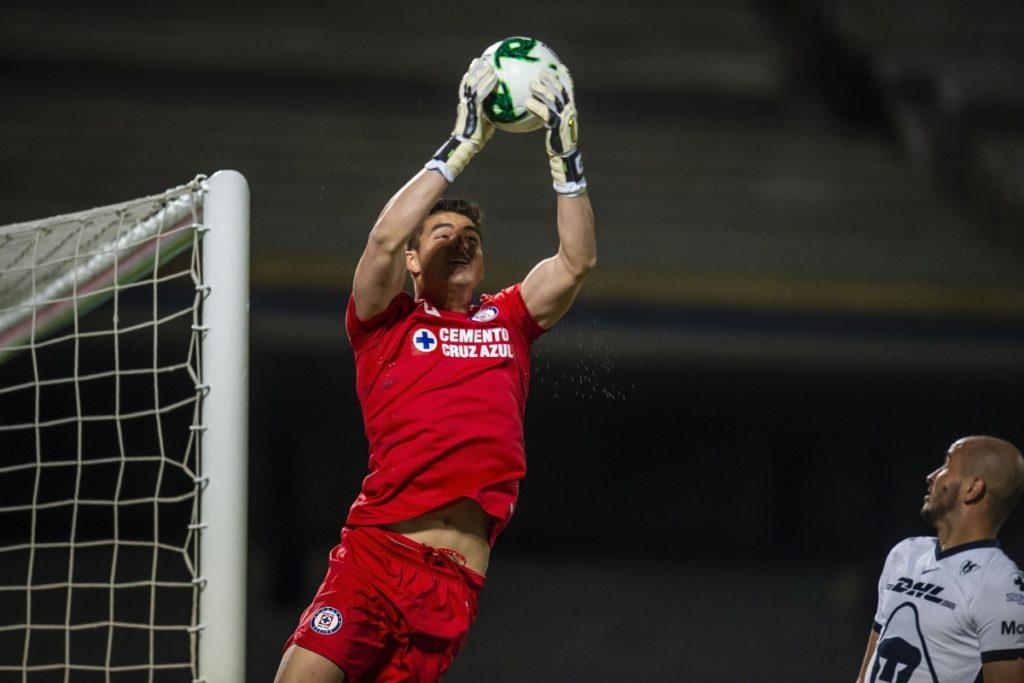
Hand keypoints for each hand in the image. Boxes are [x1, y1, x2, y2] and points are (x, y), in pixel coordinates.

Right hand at [425, 58, 497, 182]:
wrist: (466, 146)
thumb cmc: (475, 140)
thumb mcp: (486, 127)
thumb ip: (492, 118)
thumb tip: (503, 116)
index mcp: (465, 106)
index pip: (466, 88)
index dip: (469, 77)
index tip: (473, 68)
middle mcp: (465, 103)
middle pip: (468, 81)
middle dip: (473, 70)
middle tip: (479, 59)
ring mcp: (468, 105)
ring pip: (473, 84)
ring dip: (481, 73)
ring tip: (487, 63)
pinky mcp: (473, 108)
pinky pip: (481, 93)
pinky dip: (488, 84)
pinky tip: (495, 78)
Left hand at [526, 67, 586, 194]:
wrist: (564, 157)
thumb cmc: (557, 142)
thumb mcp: (555, 126)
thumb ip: (550, 113)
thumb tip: (535, 103)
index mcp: (571, 109)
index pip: (570, 88)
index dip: (565, 76)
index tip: (558, 66)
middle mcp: (570, 111)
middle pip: (562, 90)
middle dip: (552, 79)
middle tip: (540, 72)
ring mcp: (565, 119)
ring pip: (554, 100)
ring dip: (542, 90)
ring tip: (531, 85)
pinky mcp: (558, 127)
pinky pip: (546, 114)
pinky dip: (537, 107)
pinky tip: (527, 103)